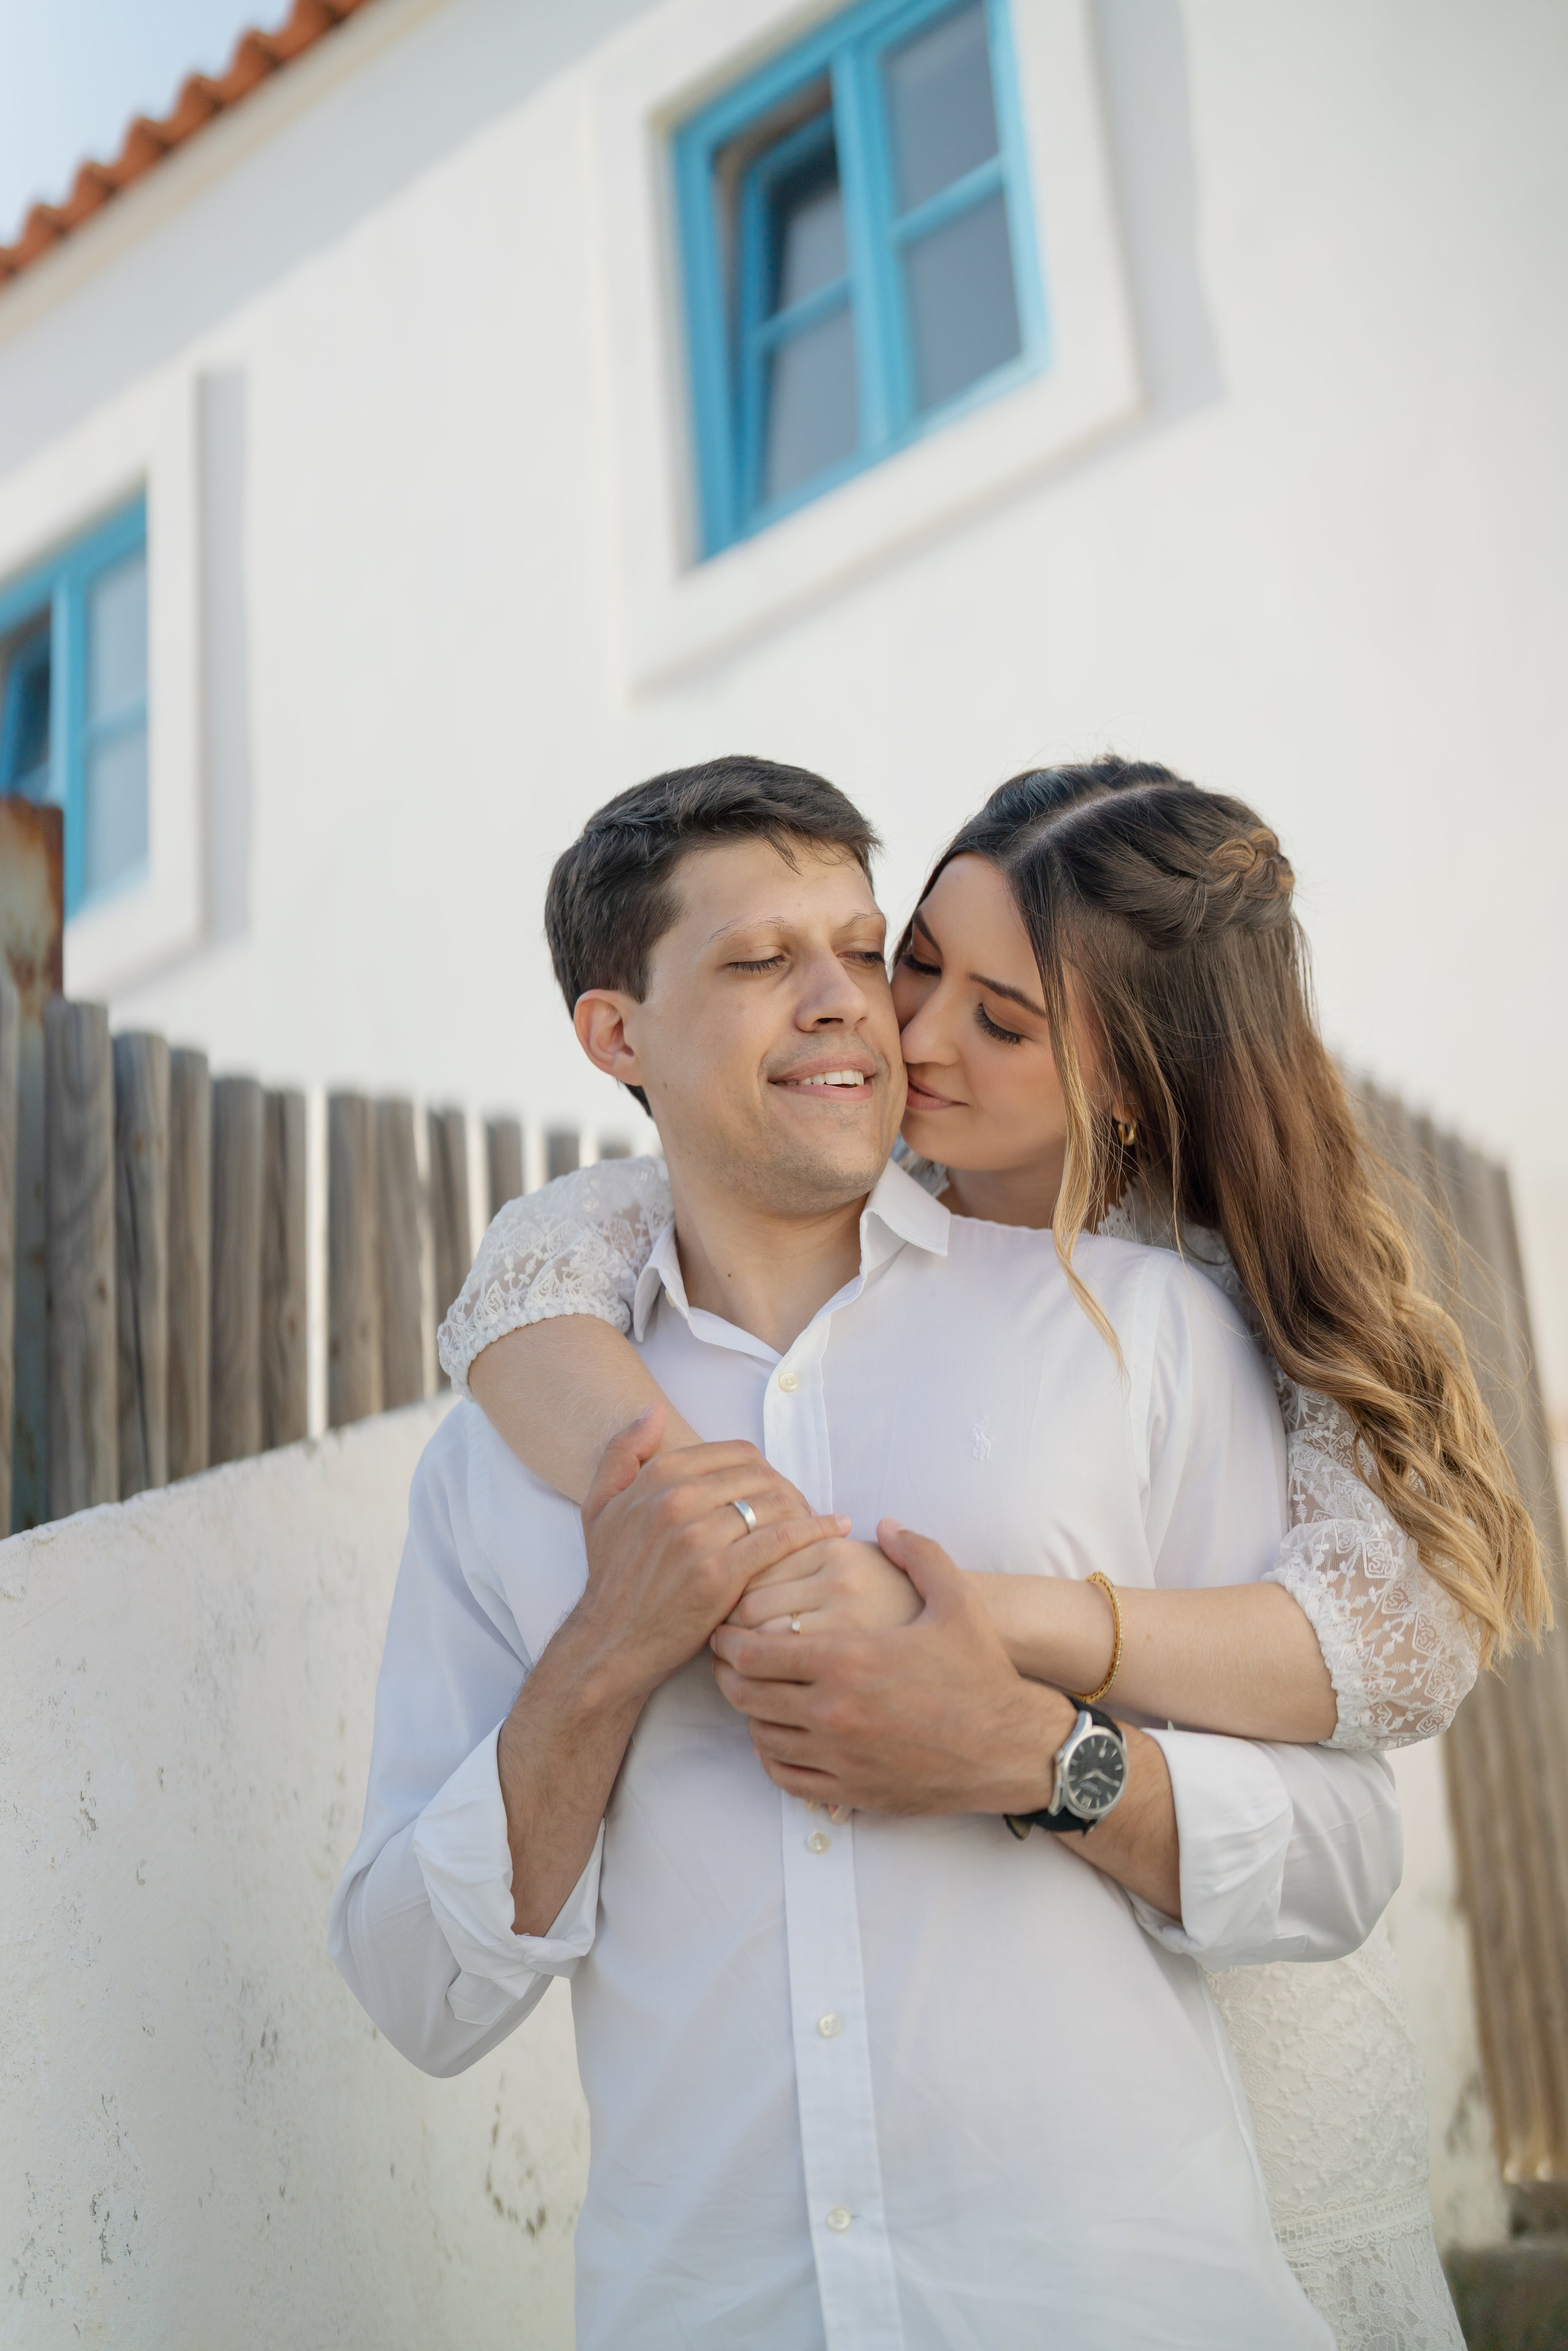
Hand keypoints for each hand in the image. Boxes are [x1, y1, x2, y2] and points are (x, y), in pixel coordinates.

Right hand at [569, 1404, 848, 1707]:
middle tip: (802, 1509)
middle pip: (761, 1475)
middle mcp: (677, 1500)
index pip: (737, 1452)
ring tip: (817, 1522)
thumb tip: (655, 1410)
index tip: (775, 1489)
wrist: (611, 1642)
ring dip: (803, 1509)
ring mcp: (699, 1537)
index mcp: (657, 1477)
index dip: (765, 1468)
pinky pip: (781, 1539)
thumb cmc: (611, 1576)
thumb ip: (623, 1452)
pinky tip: (835, 1530)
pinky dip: (814, 1530)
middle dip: (787, 1489)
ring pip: (774, 1503)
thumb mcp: (600, 1506)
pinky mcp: (720, 1575)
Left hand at [709, 1519, 1075, 1815]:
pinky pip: (785, 1776)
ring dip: (751, 1713)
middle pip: (745, 1694)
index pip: (754, 1651)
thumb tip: (888, 1525)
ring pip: (761, 1735)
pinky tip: (782, 1736)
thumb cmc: (982, 1672)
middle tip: (730, 1660)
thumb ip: (919, 1554)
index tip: (727, 1629)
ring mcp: (840, 1756)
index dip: (729, 1640)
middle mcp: (834, 1710)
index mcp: (849, 1658)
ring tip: (757, 1693)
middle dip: (728, 1674)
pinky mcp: (851, 1790)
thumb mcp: (956, 1601)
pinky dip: (772, 1755)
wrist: (1011, 1746)